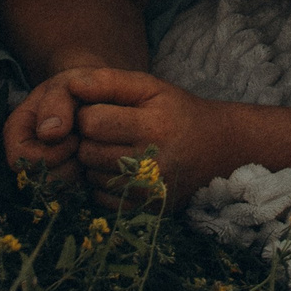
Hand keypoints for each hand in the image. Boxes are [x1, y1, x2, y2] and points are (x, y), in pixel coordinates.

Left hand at [12, 68, 229, 207]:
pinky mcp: (146, 209)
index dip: (87, 113)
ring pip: (91, 176)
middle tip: (104, 131)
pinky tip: (120, 168)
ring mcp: (149, 191)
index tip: (99, 109)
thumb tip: (71, 84)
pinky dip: (103, 182)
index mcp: (154, 126)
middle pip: (88, 151)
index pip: (92, 122)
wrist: (219, 151)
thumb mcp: (151, 87)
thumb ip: (110, 81)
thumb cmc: (178, 112)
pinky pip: (100, 197)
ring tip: (114, 148)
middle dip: (88, 139)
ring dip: (94, 161)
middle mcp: (153, 162)